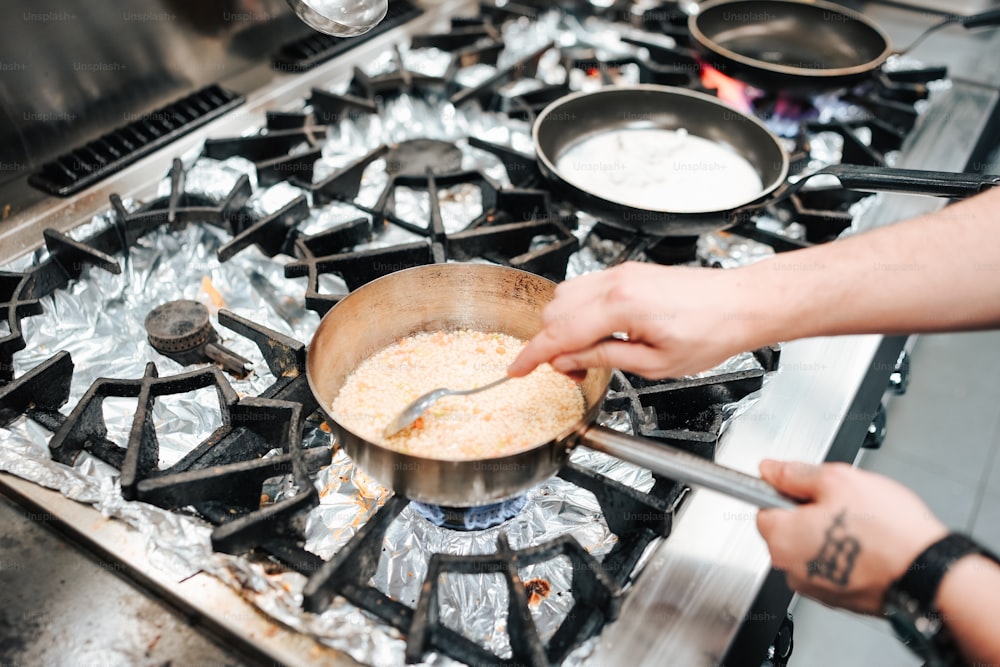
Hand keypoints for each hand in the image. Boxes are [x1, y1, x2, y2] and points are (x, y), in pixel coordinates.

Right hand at [508, 262, 763, 379]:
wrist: (740, 304)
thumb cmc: (710, 332)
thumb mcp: (654, 364)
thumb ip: (602, 358)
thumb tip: (566, 362)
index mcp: (619, 306)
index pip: (558, 334)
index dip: (531, 356)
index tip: (516, 370)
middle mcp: (615, 282)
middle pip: (554, 311)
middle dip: (550, 344)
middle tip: (569, 372)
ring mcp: (620, 273)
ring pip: (565, 295)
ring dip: (563, 326)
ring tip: (586, 354)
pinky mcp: (628, 272)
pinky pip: (584, 287)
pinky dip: (578, 311)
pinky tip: (597, 332)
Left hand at [756, 460, 947, 613]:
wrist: (929, 574)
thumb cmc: (888, 530)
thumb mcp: (837, 480)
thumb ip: (796, 473)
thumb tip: (770, 469)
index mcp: (782, 539)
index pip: (763, 506)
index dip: (786, 491)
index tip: (808, 487)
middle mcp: (791, 569)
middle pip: (788, 529)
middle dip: (810, 513)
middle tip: (844, 504)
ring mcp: (816, 587)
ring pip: (811, 549)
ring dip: (829, 535)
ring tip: (862, 526)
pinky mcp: (841, 598)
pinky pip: (832, 568)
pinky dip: (845, 556)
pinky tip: (870, 545)